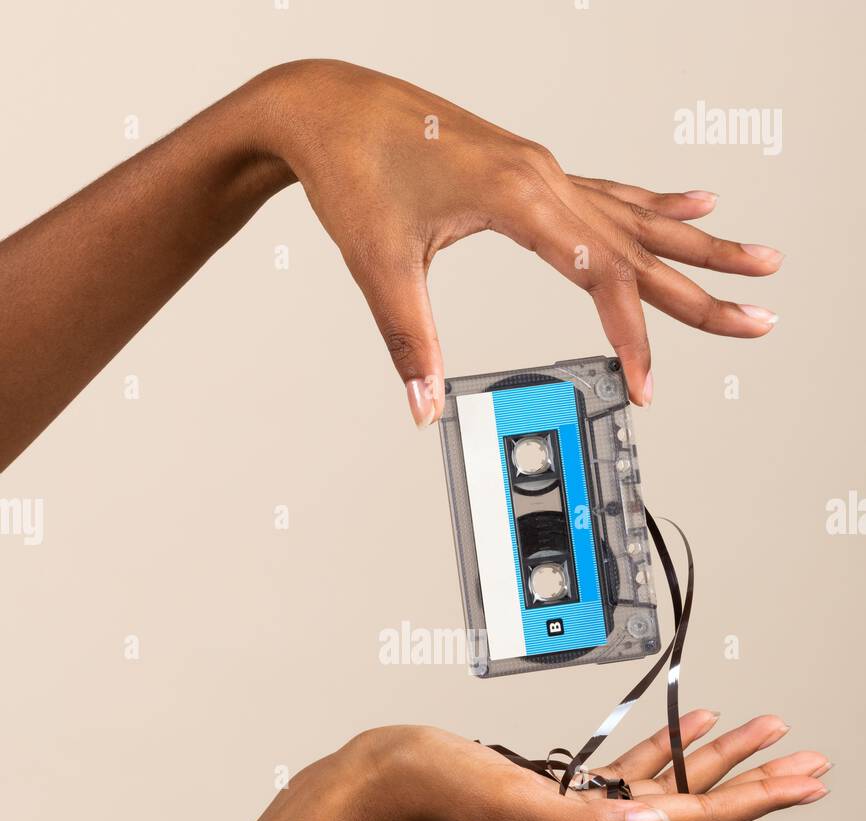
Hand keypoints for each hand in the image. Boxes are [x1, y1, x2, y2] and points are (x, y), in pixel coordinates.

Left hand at [263, 60, 783, 420]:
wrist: (327, 106)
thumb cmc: (352, 168)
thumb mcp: (380, 266)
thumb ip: (411, 342)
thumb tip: (426, 408)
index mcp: (518, 197)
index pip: (602, 276)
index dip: (632, 336)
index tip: (648, 384)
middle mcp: (543, 177)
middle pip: (643, 243)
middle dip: (705, 288)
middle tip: (761, 317)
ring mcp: (541, 169)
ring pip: (637, 215)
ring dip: (699, 241)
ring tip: (757, 259)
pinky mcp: (529, 170)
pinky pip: (610, 192)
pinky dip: (655, 203)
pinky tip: (695, 201)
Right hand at [320, 710, 828, 820]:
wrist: (376, 786)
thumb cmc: (431, 792)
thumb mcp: (508, 801)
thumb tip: (655, 819)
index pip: (692, 819)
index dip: (754, 799)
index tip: (805, 781)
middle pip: (695, 804)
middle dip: (755, 781)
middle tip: (810, 761)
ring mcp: (575, 811)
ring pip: (667, 782)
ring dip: (717, 758)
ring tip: (765, 732)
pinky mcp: (553, 789)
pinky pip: (626, 769)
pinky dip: (662, 747)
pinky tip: (688, 725)